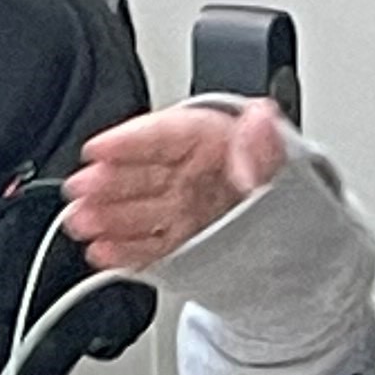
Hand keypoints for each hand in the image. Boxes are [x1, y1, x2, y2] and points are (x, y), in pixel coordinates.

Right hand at [63, 103, 292, 275]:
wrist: (295, 232)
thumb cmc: (281, 184)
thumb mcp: (283, 162)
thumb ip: (265, 146)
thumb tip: (259, 121)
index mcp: (207, 140)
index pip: (163, 136)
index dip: (127, 142)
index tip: (97, 149)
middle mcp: (186, 172)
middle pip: (140, 173)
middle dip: (106, 182)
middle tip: (80, 191)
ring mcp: (179, 206)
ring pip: (138, 210)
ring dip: (106, 218)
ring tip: (82, 224)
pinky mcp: (179, 239)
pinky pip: (150, 244)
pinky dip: (127, 251)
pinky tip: (103, 253)